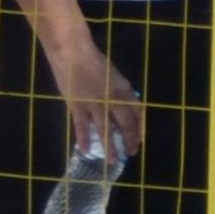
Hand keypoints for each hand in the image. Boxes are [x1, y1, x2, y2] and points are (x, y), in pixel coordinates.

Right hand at [45, 41, 143, 165]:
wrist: (73, 53)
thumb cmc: (94, 62)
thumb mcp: (114, 76)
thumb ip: (119, 92)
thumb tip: (123, 109)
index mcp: (124, 89)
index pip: (138, 112)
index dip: (140, 127)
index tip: (140, 139)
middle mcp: (113, 98)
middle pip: (125, 123)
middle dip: (130, 140)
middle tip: (131, 153)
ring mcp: (94, 103)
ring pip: (104, 129)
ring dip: (110, 146)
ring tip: (113, 160)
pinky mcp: (77, 105)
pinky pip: (81, 125)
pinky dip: (84, 138)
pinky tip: (86, 150)